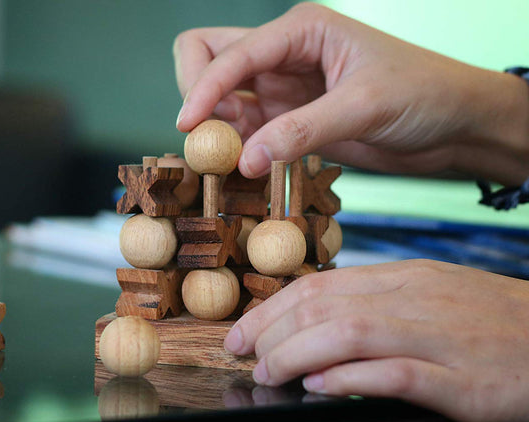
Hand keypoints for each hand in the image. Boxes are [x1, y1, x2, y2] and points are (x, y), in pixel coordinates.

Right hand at [174, 2, 528, 184]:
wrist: (453, 124)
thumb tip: (243, 160)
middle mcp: (283, 56)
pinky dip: (238, 151)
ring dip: (217, 129)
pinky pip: (246, 133)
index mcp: (300, 30)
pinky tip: (246, 170)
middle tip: (209, 136)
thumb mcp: (363, 104)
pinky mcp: (289, 123)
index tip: (188, 126)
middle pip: (209, 59)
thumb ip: (301, 131)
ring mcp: (283, 90)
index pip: (232, 52)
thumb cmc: (423, 92)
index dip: (204, 87)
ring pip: (223, 101)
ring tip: (227, 162)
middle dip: (200, 95)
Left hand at [224, 259, 528, 421]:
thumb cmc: (491, 322)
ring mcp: (438, 338)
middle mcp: (415, 300)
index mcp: (404, 278)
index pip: (320, 285)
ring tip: (268, 372)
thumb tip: (317, 321)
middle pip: (323, 306)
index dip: (271, 308)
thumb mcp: (430, 296)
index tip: (242, 330)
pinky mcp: (462, 380)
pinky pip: (395, 373)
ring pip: (348, 333)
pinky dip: (349, 379)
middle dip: (271, 330)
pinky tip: (318, 387)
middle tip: (243, 353)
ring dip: (296, 354)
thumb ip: (377, 303)